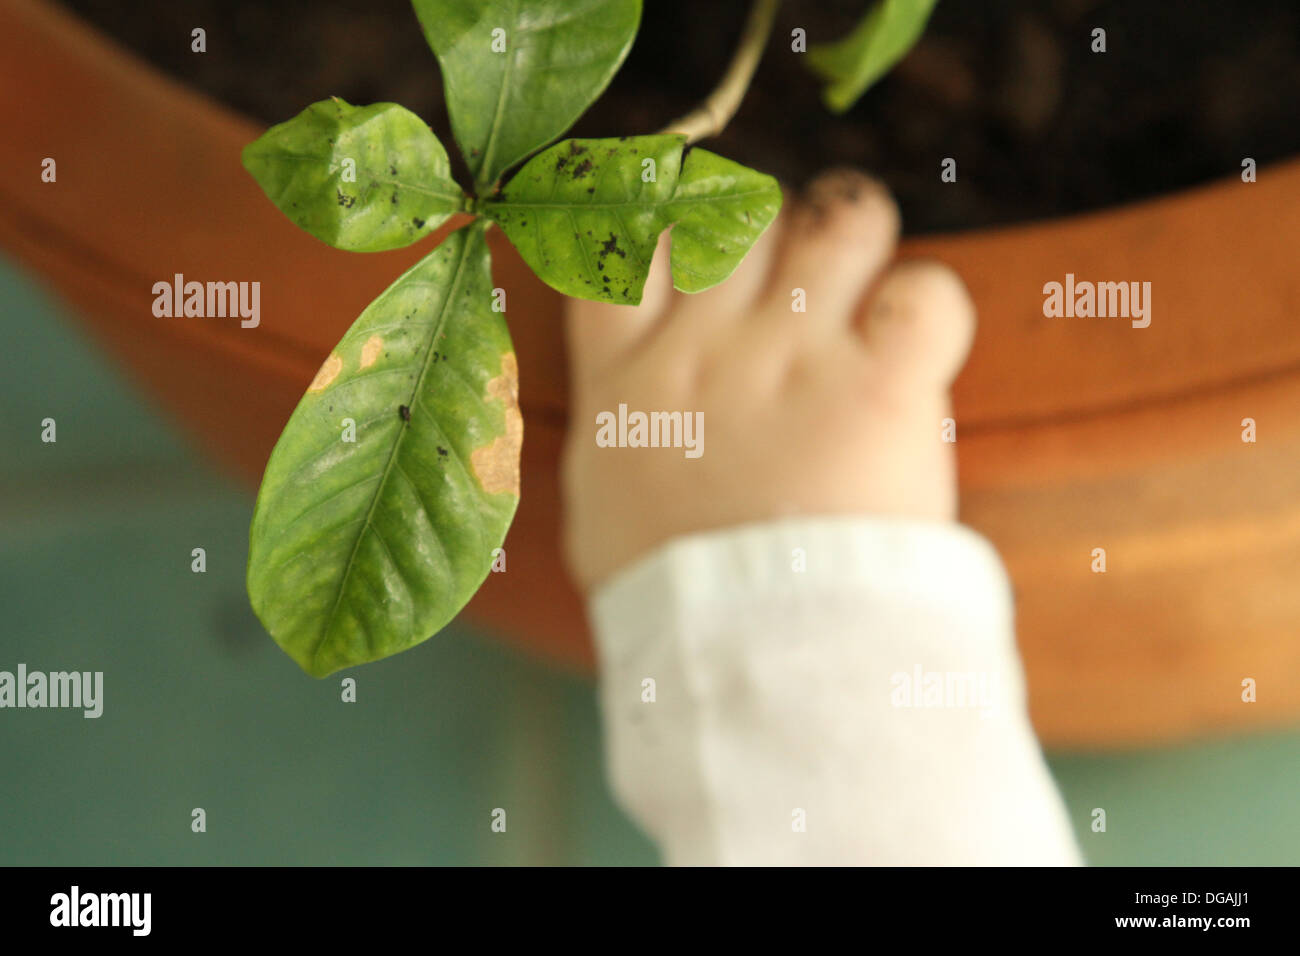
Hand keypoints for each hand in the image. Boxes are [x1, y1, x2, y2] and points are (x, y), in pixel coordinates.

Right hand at [561, 169, 975, 592]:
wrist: (750, 660)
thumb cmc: (672, 599)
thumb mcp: (606, 505)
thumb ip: (616, 427)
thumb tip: (622, 395)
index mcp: (630, 378)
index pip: (620, 242)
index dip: (657, 210)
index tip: (689, 226)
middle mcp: (707, 350)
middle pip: (740, 213)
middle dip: (771, 228)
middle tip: (796, 274)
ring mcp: (794, 361)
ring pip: (839, 219)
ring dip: (855, 233)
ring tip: (864, 279)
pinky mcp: (882, 389)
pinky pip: (926, 293)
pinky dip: (928, 308)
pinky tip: (916, 348)